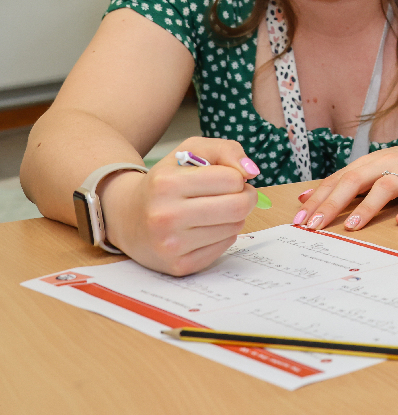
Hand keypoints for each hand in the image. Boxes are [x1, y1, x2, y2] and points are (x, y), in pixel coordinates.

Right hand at [100, 137, 259, 276]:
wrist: (127, 217)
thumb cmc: (166, 181)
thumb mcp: (190, 150)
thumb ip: (226, 150)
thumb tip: (252, 172)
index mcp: (166, 183)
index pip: (232, 179)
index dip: (237, 177)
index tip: (229, 178)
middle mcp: (165, 216)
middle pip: (238, 206)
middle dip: (246, 197)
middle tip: (236, 194)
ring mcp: (171, 245)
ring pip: (235, 227)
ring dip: (233, 217)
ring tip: (213, 210)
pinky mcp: (179, 266)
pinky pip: (224, 247)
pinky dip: (223, 235)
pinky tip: (204, 228)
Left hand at [294, 142, 397, 231]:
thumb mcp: (372, 171)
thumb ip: (341, 183)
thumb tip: (303, 198)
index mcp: (370, 163)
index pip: (338, 179)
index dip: (318, 198)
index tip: (300, 220)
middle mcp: (388, 164)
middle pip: (356, 180)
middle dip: (334, 202)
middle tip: (316, 225)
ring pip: (386, 187)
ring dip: (367, 207)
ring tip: (351, 226)